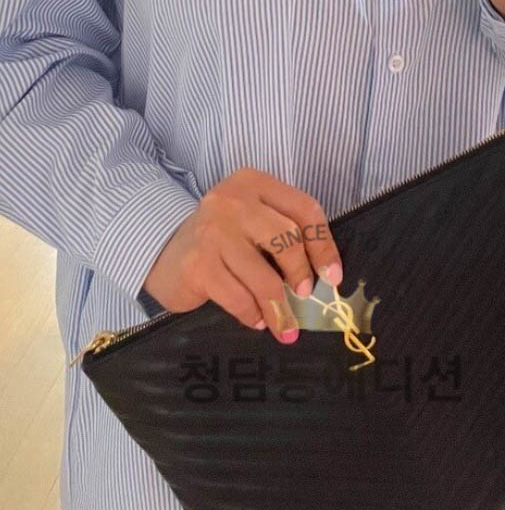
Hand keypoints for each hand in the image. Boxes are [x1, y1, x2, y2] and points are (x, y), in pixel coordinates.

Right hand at [143, 167, 342, 343]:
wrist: (165, 253)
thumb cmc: (222, 242)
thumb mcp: (254, 223)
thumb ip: (285, 236)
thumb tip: (326, 276)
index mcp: (254, 183)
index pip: (304, 210)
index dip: (324, 246)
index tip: (332, 277)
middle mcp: (231, 201)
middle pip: (286, 239)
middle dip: (301, 274)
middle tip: (304, 295)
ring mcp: (212, 232)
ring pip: (264, 278)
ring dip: (279, 310)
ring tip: (284, 325)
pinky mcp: (197, 265)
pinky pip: (239, 298)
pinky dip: (253, 315)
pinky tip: (256, 320)